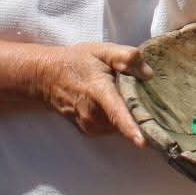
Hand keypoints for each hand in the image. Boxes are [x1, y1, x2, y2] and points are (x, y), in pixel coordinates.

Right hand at [38, 42, 154, 146]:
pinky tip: (115, 104)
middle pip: (125, 121)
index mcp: (99, 91)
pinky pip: (112, 128)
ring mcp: (89, 124)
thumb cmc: (77, 61)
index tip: (143, 143)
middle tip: (144, 97)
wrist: (47, 77)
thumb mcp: (102, 51)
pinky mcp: (88, 130)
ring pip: (120, 126)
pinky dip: (118, 120)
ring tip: (123, 96)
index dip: (130, 128)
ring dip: (128, 116)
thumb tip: (148, 73)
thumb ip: (126, 57)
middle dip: (140, 115)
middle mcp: (93, 113)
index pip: (117, 112)